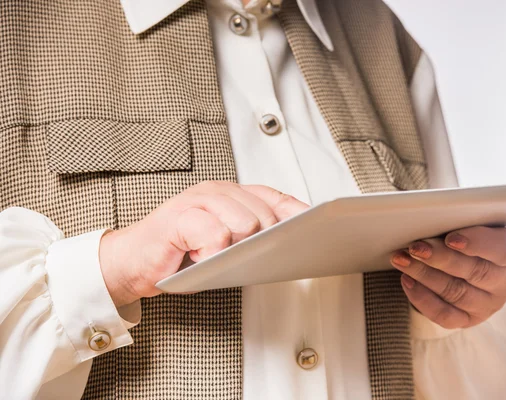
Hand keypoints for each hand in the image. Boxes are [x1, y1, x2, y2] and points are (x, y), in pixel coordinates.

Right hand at [99, 181, 307, 306]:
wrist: (132, 261)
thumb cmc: (180, 252)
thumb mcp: (223, 243)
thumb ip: (251, 236)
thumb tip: (290, 243)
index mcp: (231, 194)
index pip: (276, 198)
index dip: (297, 214)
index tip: (316, 228)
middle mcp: (217, 190)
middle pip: (265, 216)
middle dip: (259, 243)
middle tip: (233, 256)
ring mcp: (198, 200)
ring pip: (245, 224)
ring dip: (231, 250)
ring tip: (210, 255)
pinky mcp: (181, 216)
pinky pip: (217, 235)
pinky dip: (210, 254)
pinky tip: (196, 256)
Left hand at [390, 225, 505, 328]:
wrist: (468, 255)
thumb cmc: (469, 229)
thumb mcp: (472, 218)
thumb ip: (460, 216)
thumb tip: (429, 215)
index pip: (505, 248)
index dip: (479, 243)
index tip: (452, 238)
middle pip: (475, 271)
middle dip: (441, 258)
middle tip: (415, 247)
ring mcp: (489, 303)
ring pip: (456, 293)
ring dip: (424, 275)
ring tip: (402, 259)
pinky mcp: (469, 319)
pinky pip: (445, 315)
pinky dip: (422, 298)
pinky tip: (406, 280)